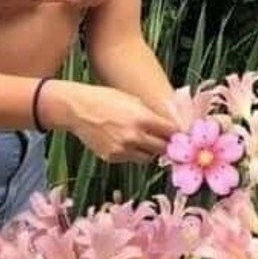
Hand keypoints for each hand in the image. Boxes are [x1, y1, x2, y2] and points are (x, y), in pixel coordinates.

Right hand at [45, 82, 176, 163]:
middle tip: (167, 142)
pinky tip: (126, 142)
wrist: (77, 109)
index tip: (179, 134)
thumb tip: (168, 127)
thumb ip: (151, 115)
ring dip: (150, 151)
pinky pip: (130, 159)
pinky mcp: (112, 157)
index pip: (171, 132)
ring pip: (148, 158)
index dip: (177, 134)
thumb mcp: (133, 100)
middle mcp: (134, 136)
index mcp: (142, 118)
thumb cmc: (105, 99)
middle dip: (166, 145)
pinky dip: (132, 153)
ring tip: (145, 141)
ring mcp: (122, 149)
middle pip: (162, 148)